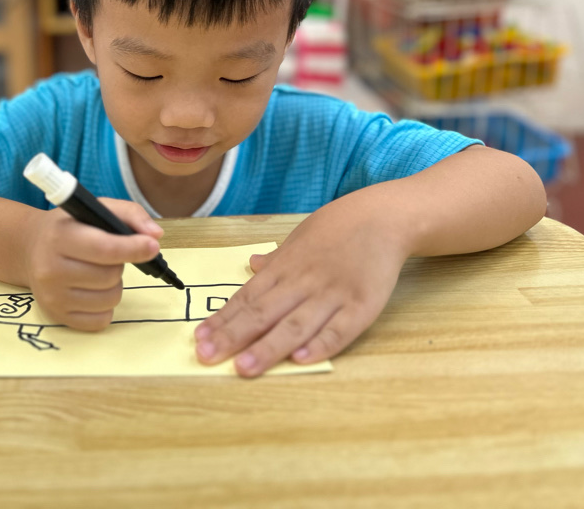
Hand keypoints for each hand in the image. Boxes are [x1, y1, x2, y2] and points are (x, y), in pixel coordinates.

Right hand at [24, 198, 163, 331]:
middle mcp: (51, 268)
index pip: (104, 249)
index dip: (133, 248)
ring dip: (113, 285)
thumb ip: (129, 214)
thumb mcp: (95, 208)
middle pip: (110, 276)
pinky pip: (101, 320)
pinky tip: (92, 290)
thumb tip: (155, 235)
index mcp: (60, 237)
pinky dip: (105, 306)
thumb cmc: (69, 227)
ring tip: (98, 272)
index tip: (152, 246)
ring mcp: (52, 296)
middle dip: (118, 265)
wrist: (29, 248)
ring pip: (110, 299)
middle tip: (106, 256)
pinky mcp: (56, 316)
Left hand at [194, 205, 410, 376]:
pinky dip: (320, 345)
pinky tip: (299, 361)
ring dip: (268, 348)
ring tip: (243, 368)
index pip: (247, 298)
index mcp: (285, 267)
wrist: (383, 217)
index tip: (200, 338)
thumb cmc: (338, 227)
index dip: (223, 320)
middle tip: (207, 356)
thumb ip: (278, 259)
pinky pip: (339, 330)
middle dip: (233, 337)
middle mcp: (303, 282)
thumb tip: (252, 265)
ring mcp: (332, 295)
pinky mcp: (362, 306)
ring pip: (295, 326)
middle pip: (263, 313)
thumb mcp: (300, 237)